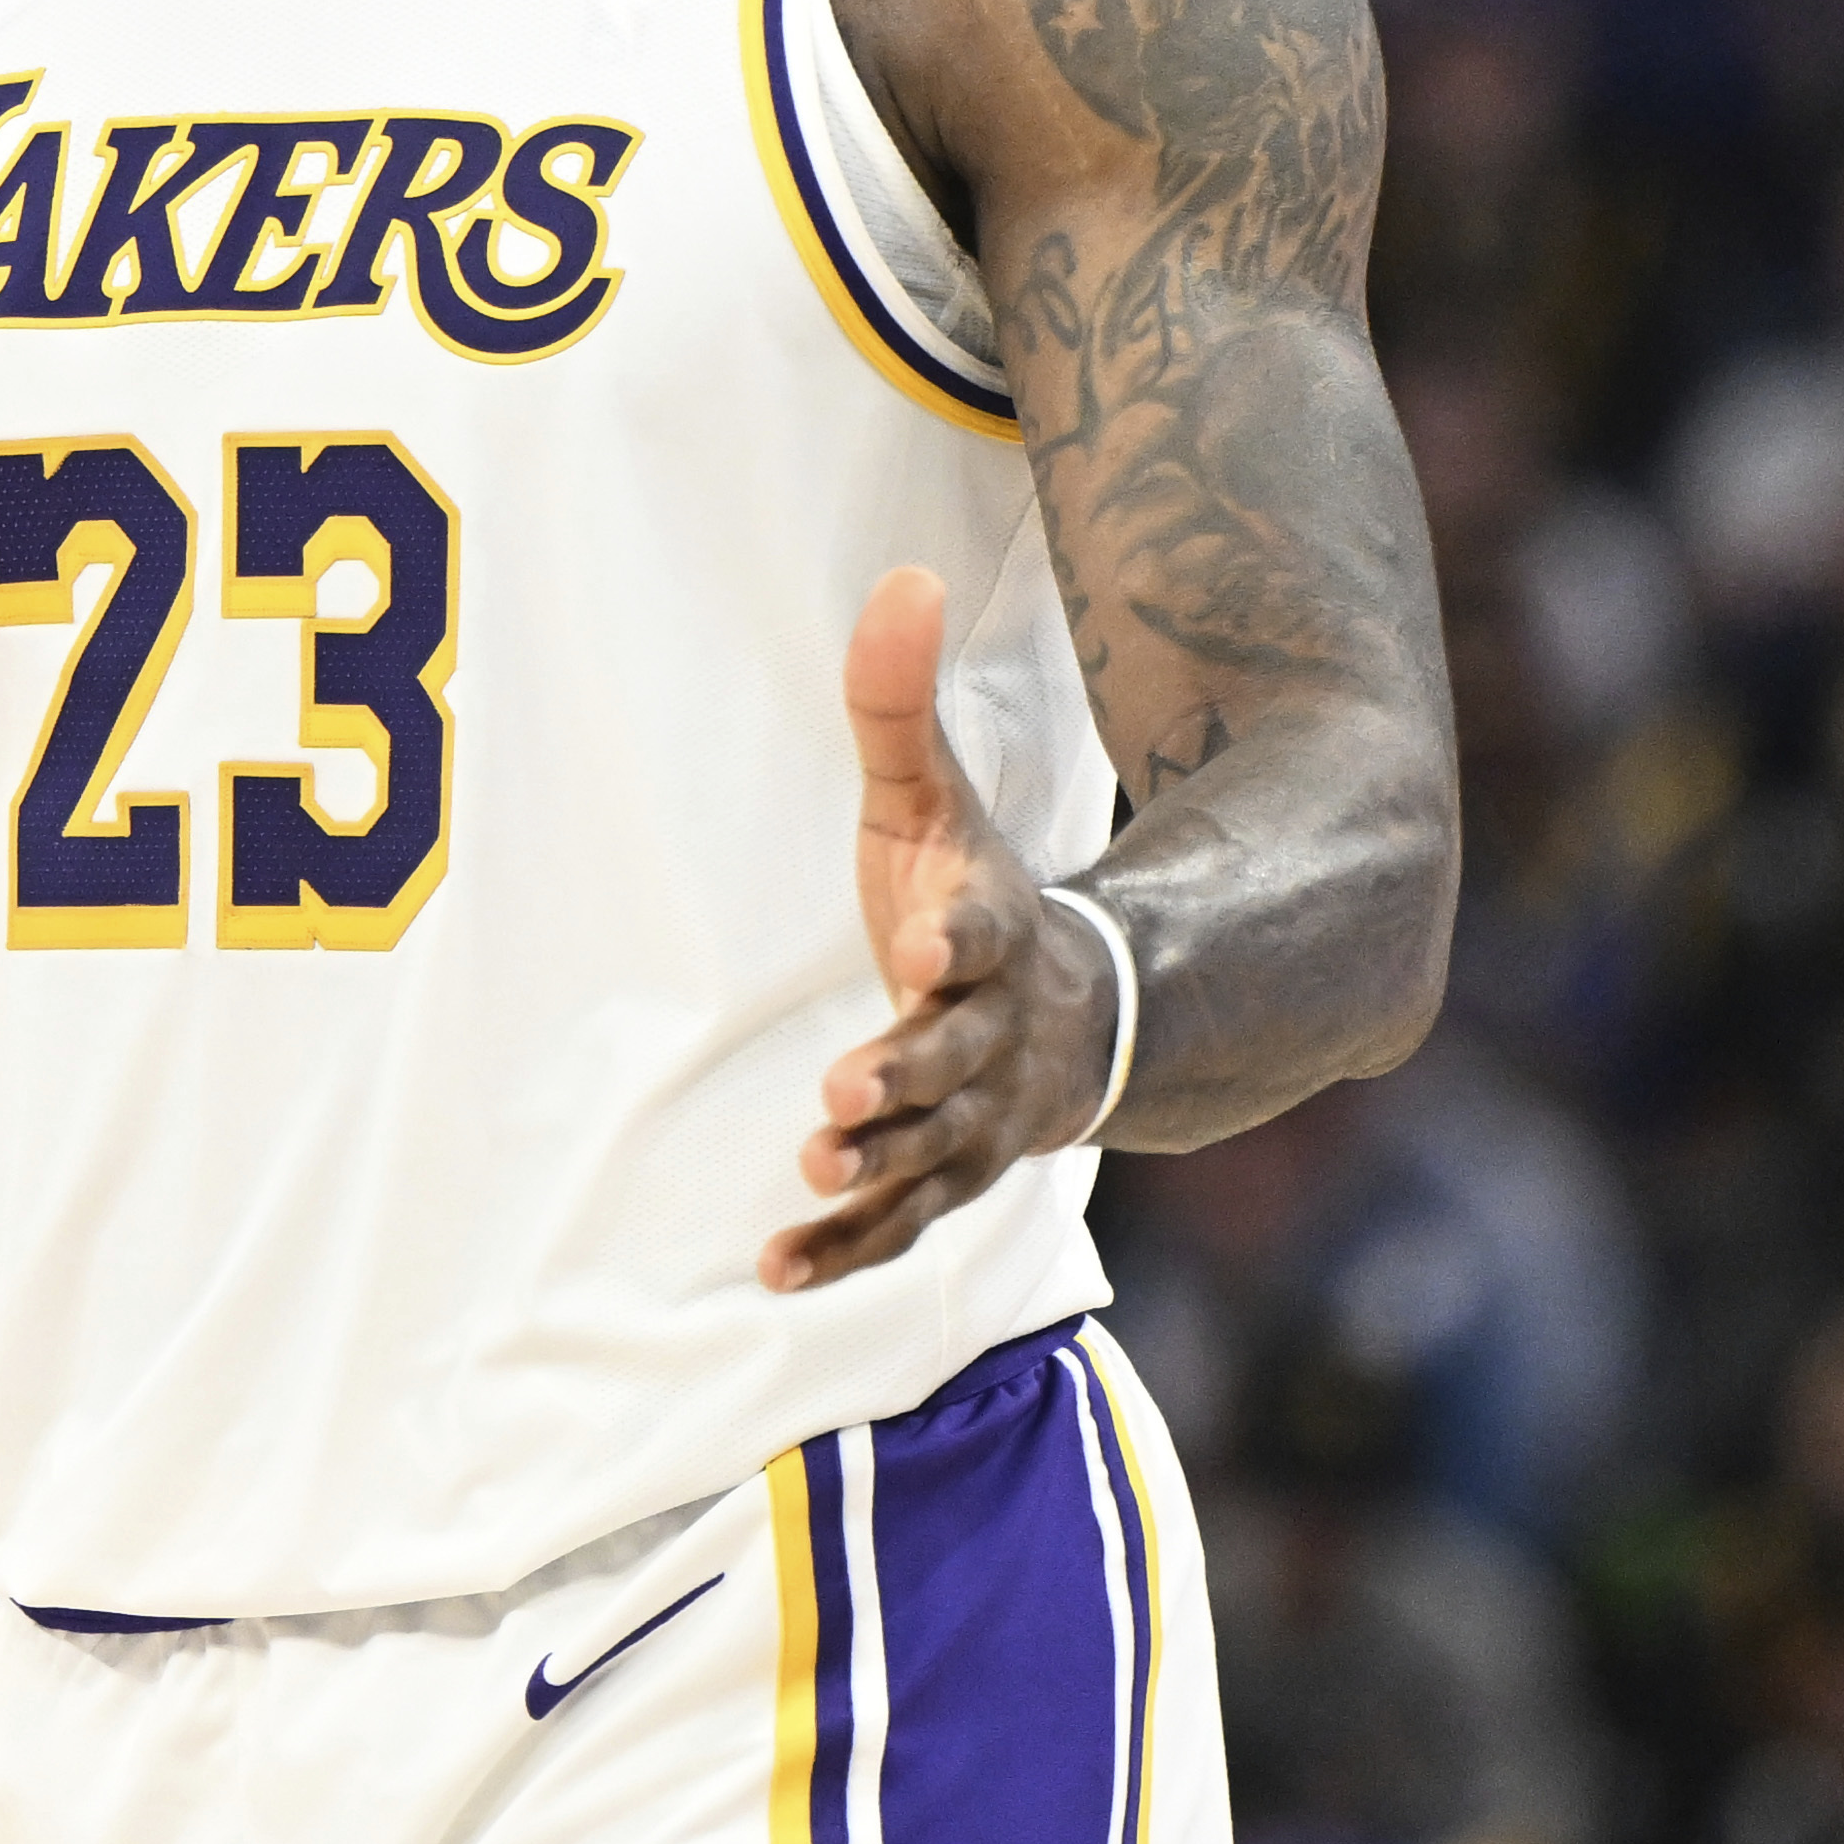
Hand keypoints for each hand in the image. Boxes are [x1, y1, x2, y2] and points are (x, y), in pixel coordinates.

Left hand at [773, 566, 1110, 1292]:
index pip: (982, 933)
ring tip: (815, 1162)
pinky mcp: (945, 1175)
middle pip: (954, 1056)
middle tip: (843, 1089)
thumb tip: (901, 574)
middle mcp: (992, 1033)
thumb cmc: (967, 896)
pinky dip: (845, 1249)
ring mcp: (976, 1115)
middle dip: (905, 1073)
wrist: (1069, 1015)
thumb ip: (899, 701)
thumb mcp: (932, 797)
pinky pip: (901, 1225)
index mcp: (992, 933)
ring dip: (876, 1164)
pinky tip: (774, 1269)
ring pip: (933, 1150)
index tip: (921, 942)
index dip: (956, 938)